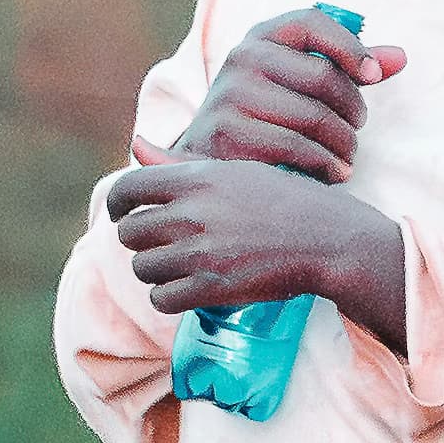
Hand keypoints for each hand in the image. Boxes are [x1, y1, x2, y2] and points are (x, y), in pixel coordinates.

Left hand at [107, 154, 407, 353]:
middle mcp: (192, 214)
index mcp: (196, 179)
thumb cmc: (283, 201)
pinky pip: (161, 299)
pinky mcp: (211, 288)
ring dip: (156, 272)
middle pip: (129, 233)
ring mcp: (200, 252)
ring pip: (143, 268)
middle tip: (161, 245)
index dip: (116, 204)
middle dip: (140, 241)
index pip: (126, 190)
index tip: (122, 214)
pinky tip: (187, 289)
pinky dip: (168, 297)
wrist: (327, 239)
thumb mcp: (233, 172)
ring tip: (180, 267)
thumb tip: (134, 143)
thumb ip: (177, 164)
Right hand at [144, 6, 406, 181]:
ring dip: (345, 144)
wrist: (207, 154)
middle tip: (357, 131)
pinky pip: (295, 149)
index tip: (373, 76)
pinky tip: (334, 174)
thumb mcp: (301, 81)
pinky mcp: (226, 135)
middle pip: (322, 77)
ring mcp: (230, 96)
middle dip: (353, 110)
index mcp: (262, 36)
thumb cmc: (269, 114)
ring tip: (348, 157)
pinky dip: (325, 165)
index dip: (351, 48)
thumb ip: (347, 67)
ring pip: (313, 118)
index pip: (313, 23)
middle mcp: (242, 58)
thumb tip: (400, 57)